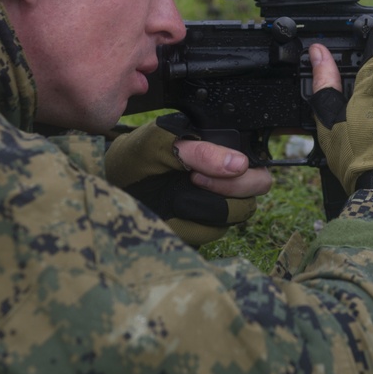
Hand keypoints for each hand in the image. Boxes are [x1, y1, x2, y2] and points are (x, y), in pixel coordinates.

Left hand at [104, 114, 271, 245]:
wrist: (114, 187)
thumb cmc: (138, 156)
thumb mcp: (161, 143)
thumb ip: (201, 150)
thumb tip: (239, 164)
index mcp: (224, 147)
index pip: (258, 159)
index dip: (244, 168)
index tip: (204, 169)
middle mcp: (229, 175)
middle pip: (258, 185)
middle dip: (229, 187)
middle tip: (193, 179)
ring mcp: (220, 201)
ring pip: (240, 211)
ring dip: (207, 206)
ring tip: (178, 195)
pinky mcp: (206, 225)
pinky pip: (214, 230)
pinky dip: (192, 223)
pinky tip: (175, 212)